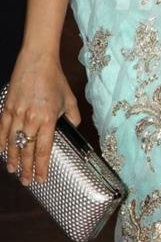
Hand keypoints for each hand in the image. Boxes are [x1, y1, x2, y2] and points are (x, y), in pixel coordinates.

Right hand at [0, 53, 80, 184]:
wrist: (37, 60)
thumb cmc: (55, 79)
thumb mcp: (69, 99)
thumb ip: (73, 117)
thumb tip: (73, 129)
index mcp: (48, 119)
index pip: (44, 149)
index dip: (42, 166)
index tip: (41, 178)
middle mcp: (31, 119)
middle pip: (28, 150)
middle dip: (27, 168)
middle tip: (26, 181)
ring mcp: (17, 113)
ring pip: (12, 142)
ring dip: (12, 158)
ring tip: (13, 170)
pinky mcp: (7, 107)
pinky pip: (2, 129)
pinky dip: (1, 142)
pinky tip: (1, 152)